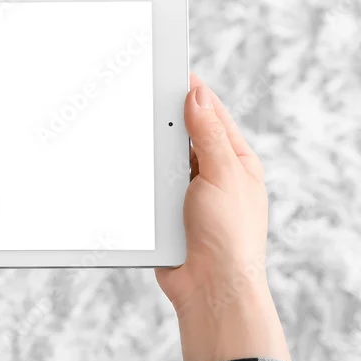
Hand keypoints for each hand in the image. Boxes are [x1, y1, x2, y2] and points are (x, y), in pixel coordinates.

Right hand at [156, 73, 289, 360]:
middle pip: (183, 133)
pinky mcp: (165, 212)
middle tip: (140, 94)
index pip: (212, 115)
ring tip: (128, 124)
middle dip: (164, 118)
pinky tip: (123, 163)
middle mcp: (213, 174)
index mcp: (237, 160)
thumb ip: (210, 135)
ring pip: (161, 158)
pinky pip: (147, 184)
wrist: (211, 290)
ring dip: (149, 148)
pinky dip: (138, 174)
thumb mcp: (225, 175)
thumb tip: (197, 96)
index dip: (192, 92)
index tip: (169, 71)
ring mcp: (187, 193)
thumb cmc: (231, 237)